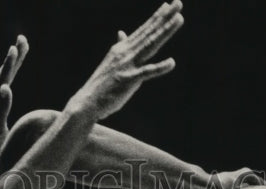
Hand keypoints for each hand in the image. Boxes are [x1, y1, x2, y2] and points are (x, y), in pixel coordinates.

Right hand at [72, 1, 183, 121]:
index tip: (169, 5)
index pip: (143, 30)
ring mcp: (127, 66)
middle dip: (165, 17)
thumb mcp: (111, 62)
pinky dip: (159, 67)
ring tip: (179, 19)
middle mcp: (125, 53)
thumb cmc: (101, 85)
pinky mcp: (128, 81)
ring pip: (150, 45)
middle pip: (149, 33)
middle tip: (179, 3)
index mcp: (122, 49)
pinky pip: (147, 73)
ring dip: (165, 32)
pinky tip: (172, 62)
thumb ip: (119, 47)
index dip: (156, 17)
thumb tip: (121, 33)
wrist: (87, 102)